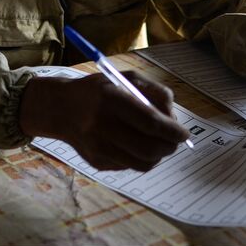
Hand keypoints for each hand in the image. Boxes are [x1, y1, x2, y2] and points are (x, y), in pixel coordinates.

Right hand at [20, 70, 189, 171]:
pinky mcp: (96, 162)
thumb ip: (154, 92)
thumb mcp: (125, 79)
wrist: (61, 109)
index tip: (183, 134)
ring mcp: (97, 148)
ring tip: (156, 142)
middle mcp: (101, 125)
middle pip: (149, 148)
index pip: (150, 122)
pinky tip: (132, 144)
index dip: (172, 131)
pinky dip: (140, 158)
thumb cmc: (100, 91)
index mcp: (110, 99)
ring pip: (143, 163)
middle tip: (174, 141)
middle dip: (169, 147)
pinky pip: (130, 166)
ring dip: (158, 155)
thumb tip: (174, 118)